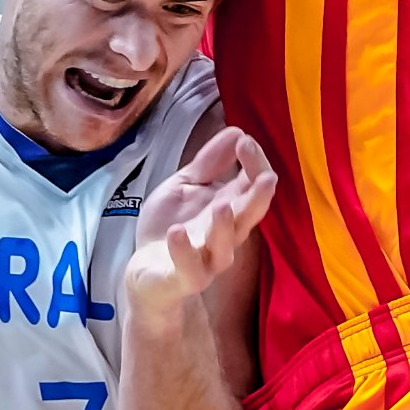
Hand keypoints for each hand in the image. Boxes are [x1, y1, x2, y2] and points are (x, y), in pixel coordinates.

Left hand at [125, 127, 276, 316]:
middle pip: (250, 217)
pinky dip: (183, 252)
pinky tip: (177, 233)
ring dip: (224, 227)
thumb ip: (209, 163)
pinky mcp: (183, 278)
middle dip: (259, 197)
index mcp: (230, 209)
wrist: (145, 272)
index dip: (254, 164)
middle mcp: (226, 236)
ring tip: (222, 206)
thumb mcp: (186, 186)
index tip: (244, 140)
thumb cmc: (171, 227)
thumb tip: (237, 130)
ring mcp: (206, 260)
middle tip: (264, 176)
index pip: (254, 185)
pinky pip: (189, 269)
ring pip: (225, 248)